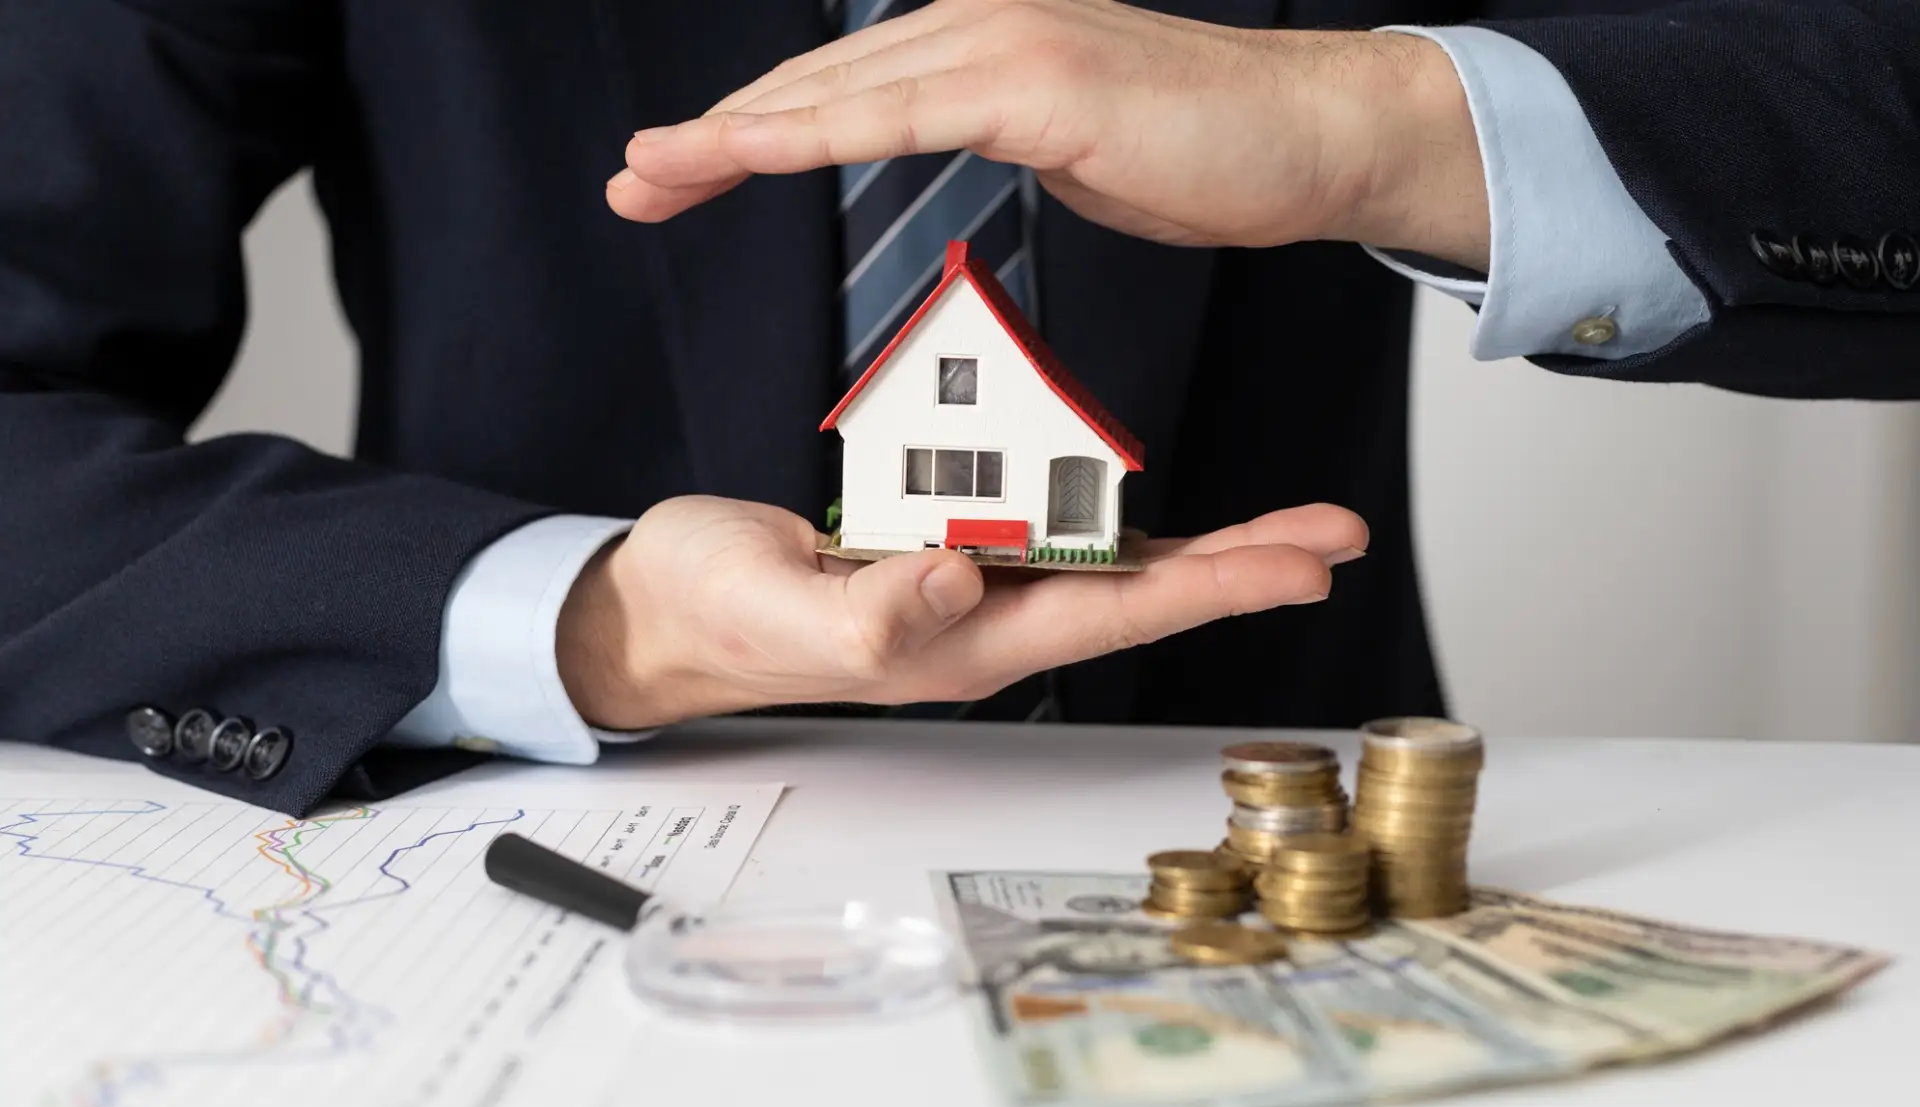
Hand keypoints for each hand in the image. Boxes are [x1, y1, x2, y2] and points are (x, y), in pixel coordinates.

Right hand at [556, 495, 1365, 728]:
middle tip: (1335, 536)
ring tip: (1289, 526)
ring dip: (1205, 548)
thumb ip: (868, 609)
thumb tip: (960, 582)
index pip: (1114, 613)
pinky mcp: (949, 558)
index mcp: (962, 645)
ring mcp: (972, 594)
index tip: (1298, 565)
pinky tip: (1168, 519)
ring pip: (1112, 568)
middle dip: (1243, 567)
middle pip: (1141, 593)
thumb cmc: (715, 613)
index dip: (1214, 588)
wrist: (666, 608)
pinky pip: (1056, 538)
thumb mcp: (778, 606)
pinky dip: (1121, 521)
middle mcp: (986, 624)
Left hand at [607, 0, 1488, 269]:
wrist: (1313, 136)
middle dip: (712, 136)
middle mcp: (978, 22)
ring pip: (837, 92)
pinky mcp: (1038, 78)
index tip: (677, 171)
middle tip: (631, 178)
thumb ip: (1001, 135)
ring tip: (652, 170)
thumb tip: (957, 146)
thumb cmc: (1206, 150)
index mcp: (979, 41)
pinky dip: (812, 133)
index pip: (839, 92)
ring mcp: (1006, 41)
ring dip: (732, 135)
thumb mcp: (1073, 144)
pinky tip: (745, 153)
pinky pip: (901, 113)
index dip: (749, 131)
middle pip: (814, 84)